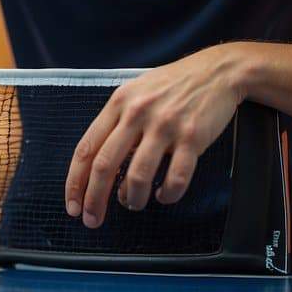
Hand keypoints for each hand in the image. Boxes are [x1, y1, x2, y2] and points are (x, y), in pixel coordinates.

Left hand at [65, 45, 247, 228]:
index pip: (86, 149)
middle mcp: (137, 114)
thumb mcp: (135, 94)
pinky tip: (163, 196)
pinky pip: (175, 177)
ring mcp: (165, 126)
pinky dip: (167, 194)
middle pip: (105, 165)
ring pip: (138, 176)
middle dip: (95, 199)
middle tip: (93, 221)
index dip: (75, 182)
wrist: (218, 71)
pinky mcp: (192, 137)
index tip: (73, 206)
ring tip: (133, 204)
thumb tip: (105, 172)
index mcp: (118, 104)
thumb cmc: (172, 87)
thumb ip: (117, 126)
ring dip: (132, 199)